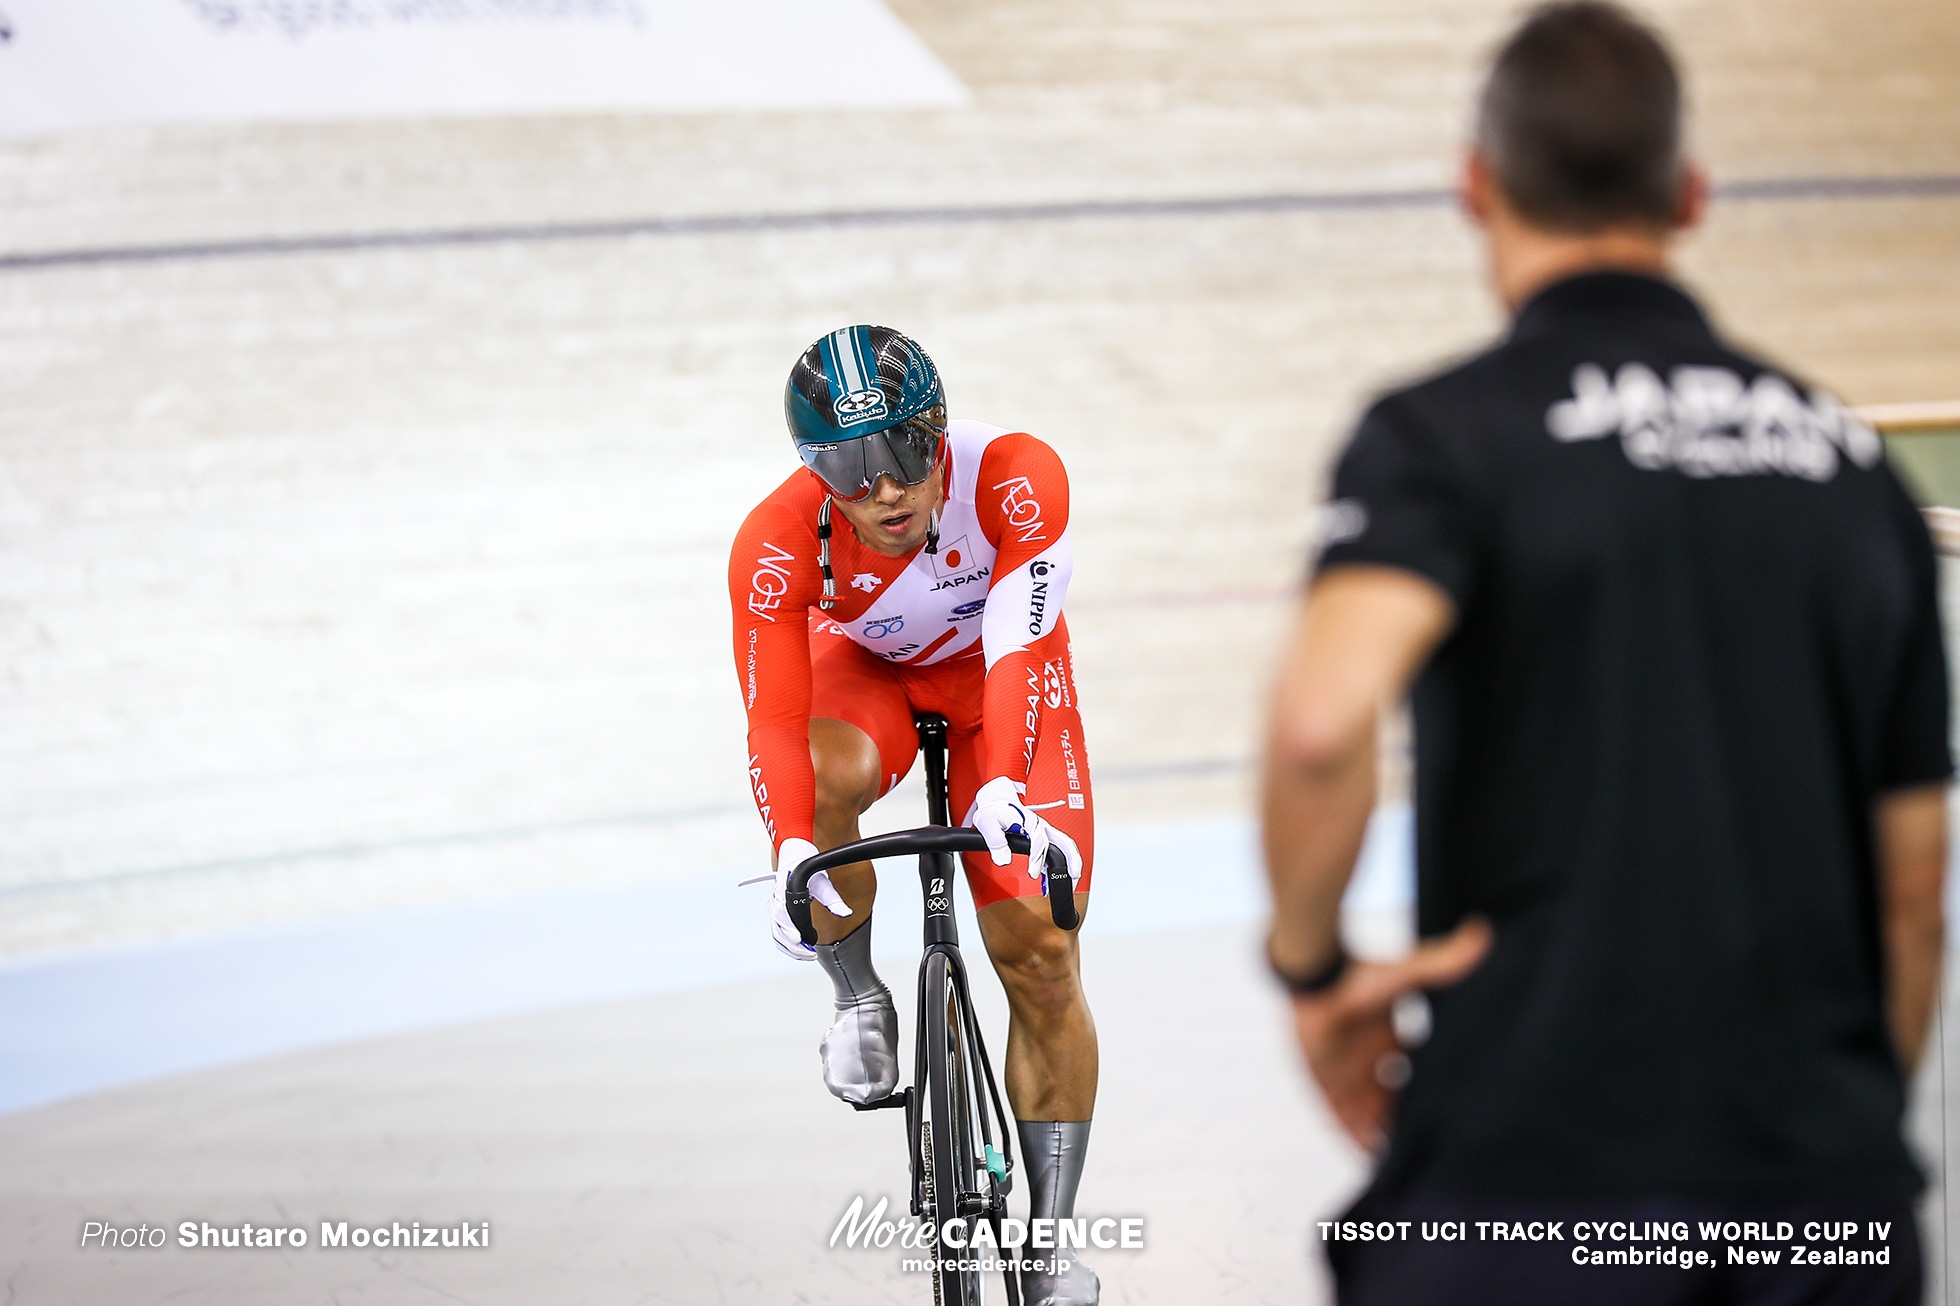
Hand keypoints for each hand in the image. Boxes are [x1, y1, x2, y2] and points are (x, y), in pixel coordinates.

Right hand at [769, 837, 850, 960]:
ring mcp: (774, 908)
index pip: (783, 917)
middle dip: (794, 945)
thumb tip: (846, 913)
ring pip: (777, 935)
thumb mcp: (822, 882)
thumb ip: (833, 899)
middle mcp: (775, 902)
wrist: (795, 854)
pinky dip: (787, 944)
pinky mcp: (776, 913)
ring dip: (790, 948)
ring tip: (808, 955)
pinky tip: (801, 950)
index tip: (802, 941)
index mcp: (783, 893)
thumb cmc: (807, 866)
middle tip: (810, 954)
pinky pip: (778, 933)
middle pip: (778, 930)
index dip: (791, 931)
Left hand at [967, 776, 1083, 887]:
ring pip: (1066, 847)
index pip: (1040, 839)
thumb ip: (995, 840)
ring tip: (1070, 883)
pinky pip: (1058, 851)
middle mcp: (1041, 826)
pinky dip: (1061, 866)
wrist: (998, 804)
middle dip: (1072, 860)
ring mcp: (1045, 832)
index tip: (1033, 874)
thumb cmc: (994, 812)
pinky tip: (1054, 881)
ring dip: (1072, 864)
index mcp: (1029, 821)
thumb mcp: (987, 822)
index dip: (1038, 858)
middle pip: (1064, 841)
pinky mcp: (1044, 839)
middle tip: (1072, 877)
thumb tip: (1003, 860)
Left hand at [1287, 918, 1490, 1151]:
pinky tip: (1372, 1163)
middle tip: (1437, 1144)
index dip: (1430, 1088)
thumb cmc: (1357, 974)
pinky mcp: (1325, 1085)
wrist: (1312, 977)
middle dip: (1409, 1117)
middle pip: (1394, 1097)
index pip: (1415, 1070)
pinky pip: (1341, 1120)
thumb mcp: (1407, 974)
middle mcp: (1369, 1058)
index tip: (1453, 1106)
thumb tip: (1483, 933)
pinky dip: (1356, 1139)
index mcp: (1390, 1038)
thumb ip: (1442, 963)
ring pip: (1371, 1113)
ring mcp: (1347, 1073)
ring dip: (1386, 1134)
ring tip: (1412, 1164)